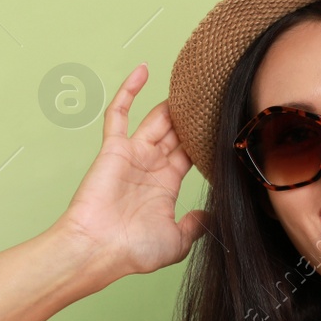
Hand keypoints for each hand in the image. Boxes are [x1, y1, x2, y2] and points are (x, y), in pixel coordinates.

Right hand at [53, 63, 210, 275]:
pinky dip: (129, 91)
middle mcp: (150, 167)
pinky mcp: (114, 148)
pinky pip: (119, 113)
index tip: (221, 127)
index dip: (204, 141)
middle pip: (176, 134)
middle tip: (209, 97)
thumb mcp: (177, 242)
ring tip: (190, 83)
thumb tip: (212, 215)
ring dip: (170, 104)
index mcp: (165, 185)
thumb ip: (196, 226)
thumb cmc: (132, 250)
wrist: (99, 249)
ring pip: (155, 120)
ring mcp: (132, 155)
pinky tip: (143, 70)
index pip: (190, 155)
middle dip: (191, 119)